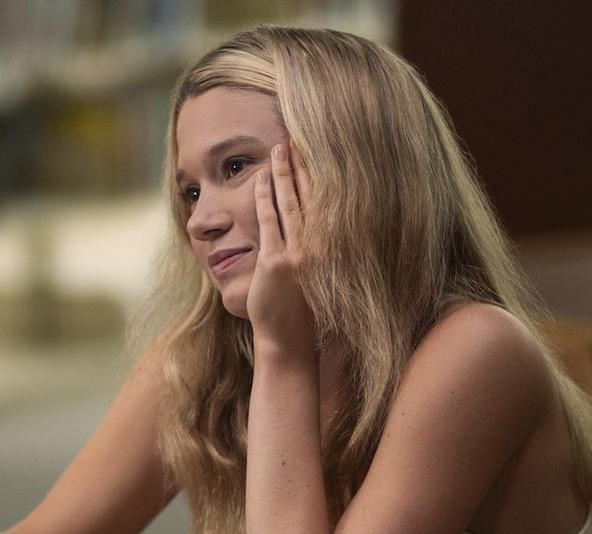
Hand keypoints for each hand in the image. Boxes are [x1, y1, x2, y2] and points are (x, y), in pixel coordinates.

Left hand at [248, 141, 314, 350]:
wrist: (289, 339)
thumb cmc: (300, 308)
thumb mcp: (313, 274)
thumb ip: (314, 246)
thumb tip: (315, 223)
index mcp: (330, 247)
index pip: (326, 201)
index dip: (320, 174)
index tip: (316, 149)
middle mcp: (320, 247)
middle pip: (311, 196)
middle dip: (304, 164)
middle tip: (298, 135)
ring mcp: (299, 253)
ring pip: (291, 203)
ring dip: (284, 173)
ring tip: (280, 147)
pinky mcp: (277, 261)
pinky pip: (269, 221)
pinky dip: (265, 196)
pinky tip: (262, 177)